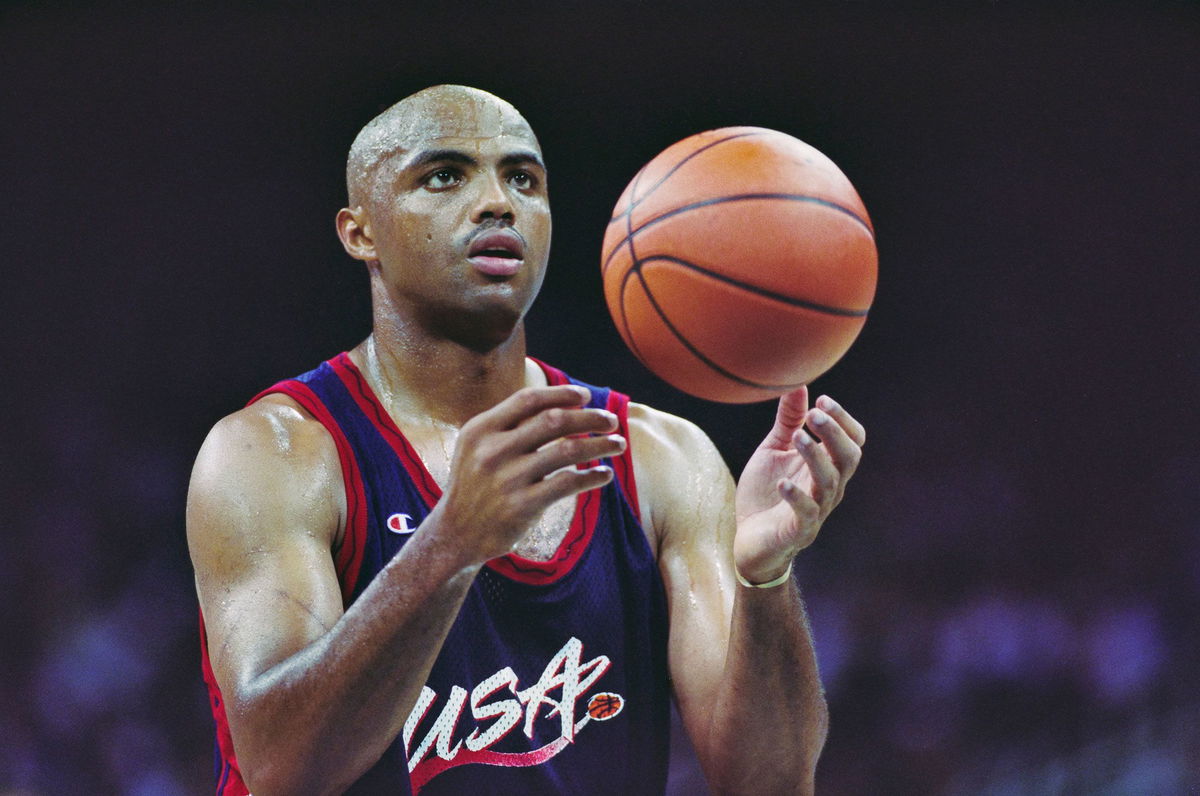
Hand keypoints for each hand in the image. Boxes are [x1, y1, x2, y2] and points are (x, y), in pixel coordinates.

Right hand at [426, 385, 624, 563]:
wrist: (455, 534)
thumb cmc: (476, 485)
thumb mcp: (477, 447)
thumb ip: (508, 425)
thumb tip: (559, 402)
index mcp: (481, 429)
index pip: (528, 399)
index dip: (561, 394)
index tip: (586, 396)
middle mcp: (493, 450)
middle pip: (553, 420)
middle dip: (589, 417)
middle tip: (612, 420)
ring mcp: (507, 478)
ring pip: (567, 451)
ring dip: (600, 445)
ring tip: (619, 444)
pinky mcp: (522, 506)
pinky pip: (568, 484)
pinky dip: (593, 477)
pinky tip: (605, 475)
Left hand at [733, 388, 864, 582]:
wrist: (750, 542)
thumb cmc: (766, 494)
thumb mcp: (774, 451)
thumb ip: (788, 421)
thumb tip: (797, 384)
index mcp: (826, 466)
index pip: (852, 441)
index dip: (843, 421)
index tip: (823, 400)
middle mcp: (828, 488)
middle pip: (849, 458)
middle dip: (835, 433)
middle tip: (815, 414)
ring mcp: (816, 510)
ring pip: (829, 482)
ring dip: (815, 457)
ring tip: (797, 436)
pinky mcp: (798, 530)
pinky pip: (806, 514)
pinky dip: (796, 496)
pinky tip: (783, 483)